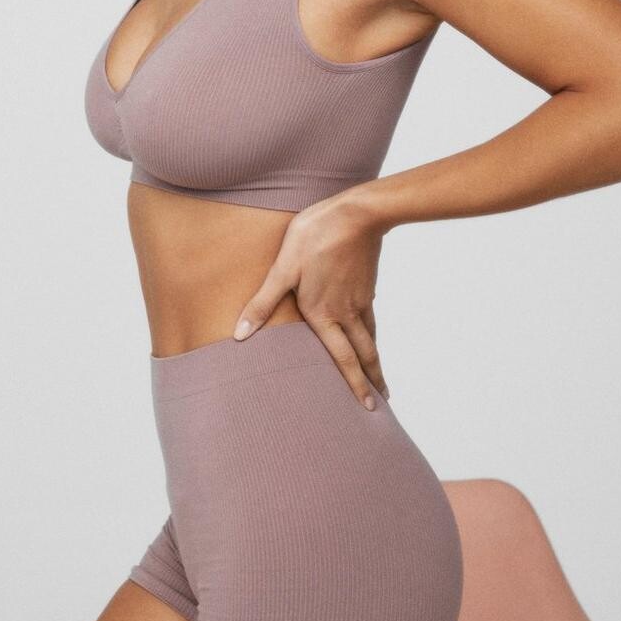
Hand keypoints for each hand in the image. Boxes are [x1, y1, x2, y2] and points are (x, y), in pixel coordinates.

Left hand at [232, 192, 389, 409]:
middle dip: (372, 381)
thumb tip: (240, 334)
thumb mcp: (283, 268)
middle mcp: (346, 312)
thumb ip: (263, 302)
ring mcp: (360, 299)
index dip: (355, 384)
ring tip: (380, 379)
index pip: (343, 359)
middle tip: (380, 404)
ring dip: (375, 362)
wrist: (357, 213)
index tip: (367, 407)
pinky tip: (370, 335)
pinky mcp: (367, 285)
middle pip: (364, 355)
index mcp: (324, 313)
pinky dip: (373, 336)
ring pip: (370, 338)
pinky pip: (371, 319)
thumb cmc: (316, 236)